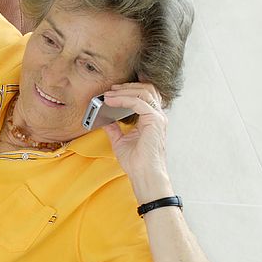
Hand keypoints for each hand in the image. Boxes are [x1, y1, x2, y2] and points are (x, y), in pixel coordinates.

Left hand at [101, 82, 174, 199]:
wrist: (144, 174)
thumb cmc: (136, 162)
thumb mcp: (120, 141)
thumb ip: (114, 129)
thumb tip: (104, 120)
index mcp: (151, 119)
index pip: (145, 96)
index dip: (130, 90)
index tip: (112, 91)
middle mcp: (157, 116)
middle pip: (147, 89)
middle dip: (127, 86)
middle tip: (110, 89)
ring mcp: (157, 117)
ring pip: (143, 92)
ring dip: (124, 91)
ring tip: (108, 94)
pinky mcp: (154, 120)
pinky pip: (138, 102)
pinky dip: (123, 99)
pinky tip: (111, 101)